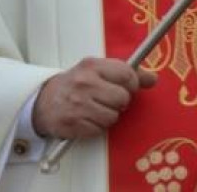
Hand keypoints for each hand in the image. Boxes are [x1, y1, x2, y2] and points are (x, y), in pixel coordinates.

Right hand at [33, 58, 156, 138]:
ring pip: (113, 116)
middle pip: (122, 98)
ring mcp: (78, 104)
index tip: (127, 87)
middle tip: (108, 99)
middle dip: (120, 102)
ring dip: (108, 116)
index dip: (132, 84)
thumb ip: (126, 73)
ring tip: (96, 109)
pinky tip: (87, 118)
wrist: (43, 101)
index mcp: (92, 65)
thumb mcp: (98, 71)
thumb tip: (153, 79)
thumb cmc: (75, 84)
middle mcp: (85, 83)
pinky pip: (100, 129)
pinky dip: (96, 127)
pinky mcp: (74, 123)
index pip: (127, 74)